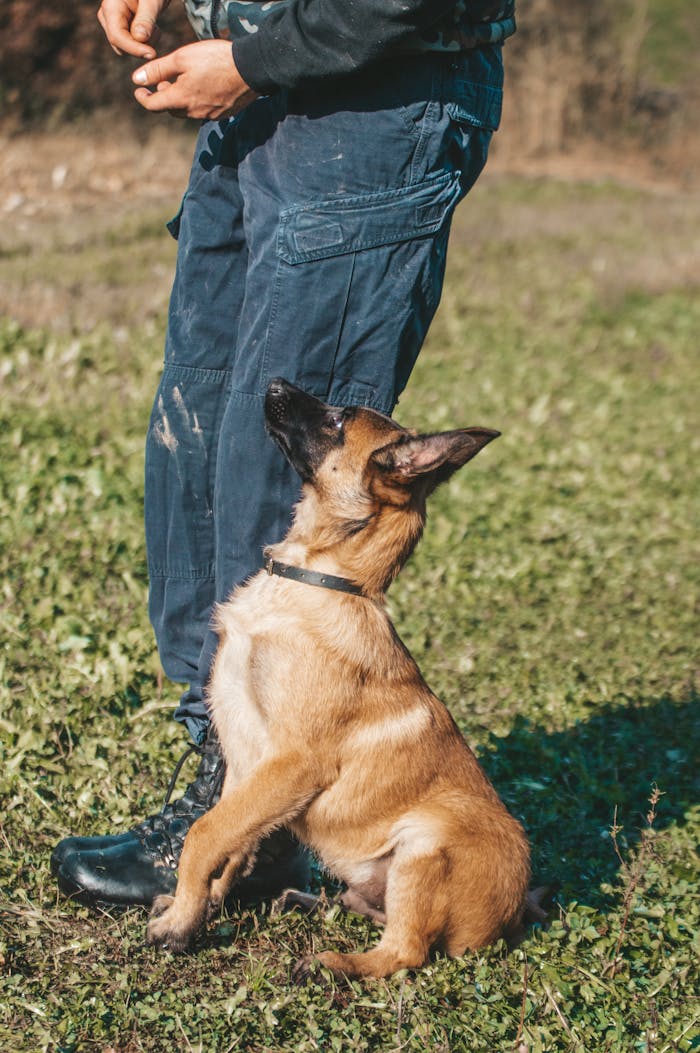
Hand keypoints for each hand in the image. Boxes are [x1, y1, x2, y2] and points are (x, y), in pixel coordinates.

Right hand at [97, 0, 169, 59]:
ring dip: (144, 43)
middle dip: (140, 45)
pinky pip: (133, 46)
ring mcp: (113, 24)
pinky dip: (146, 41)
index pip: (117, 36)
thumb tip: (139, 38)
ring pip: (127, 48)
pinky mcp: (122, 30)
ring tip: (155, 26)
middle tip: (157, 30)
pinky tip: (152, 27)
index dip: (134, 49)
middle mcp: (108, 17)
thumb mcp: (152, 0)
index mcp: (111, 6)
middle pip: (121, 46)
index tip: (152, 54)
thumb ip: (146, 18)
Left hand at [132, 40, 258, 118]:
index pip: (153, 106)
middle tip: (164, 82)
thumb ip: (158, 70)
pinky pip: (203, 111)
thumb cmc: (215, 59)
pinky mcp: (222, 114)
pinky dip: (197, 101)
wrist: (250, 69)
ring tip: (184, 82)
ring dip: (181, 99)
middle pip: (171, 109)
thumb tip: (137, 79)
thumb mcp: (182, 58)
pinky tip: (203, 88)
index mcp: (181, 98)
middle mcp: (193, 112)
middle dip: (163, 97)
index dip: (143, 98)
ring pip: (187, 111)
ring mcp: (209, 115)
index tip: (139, 91)